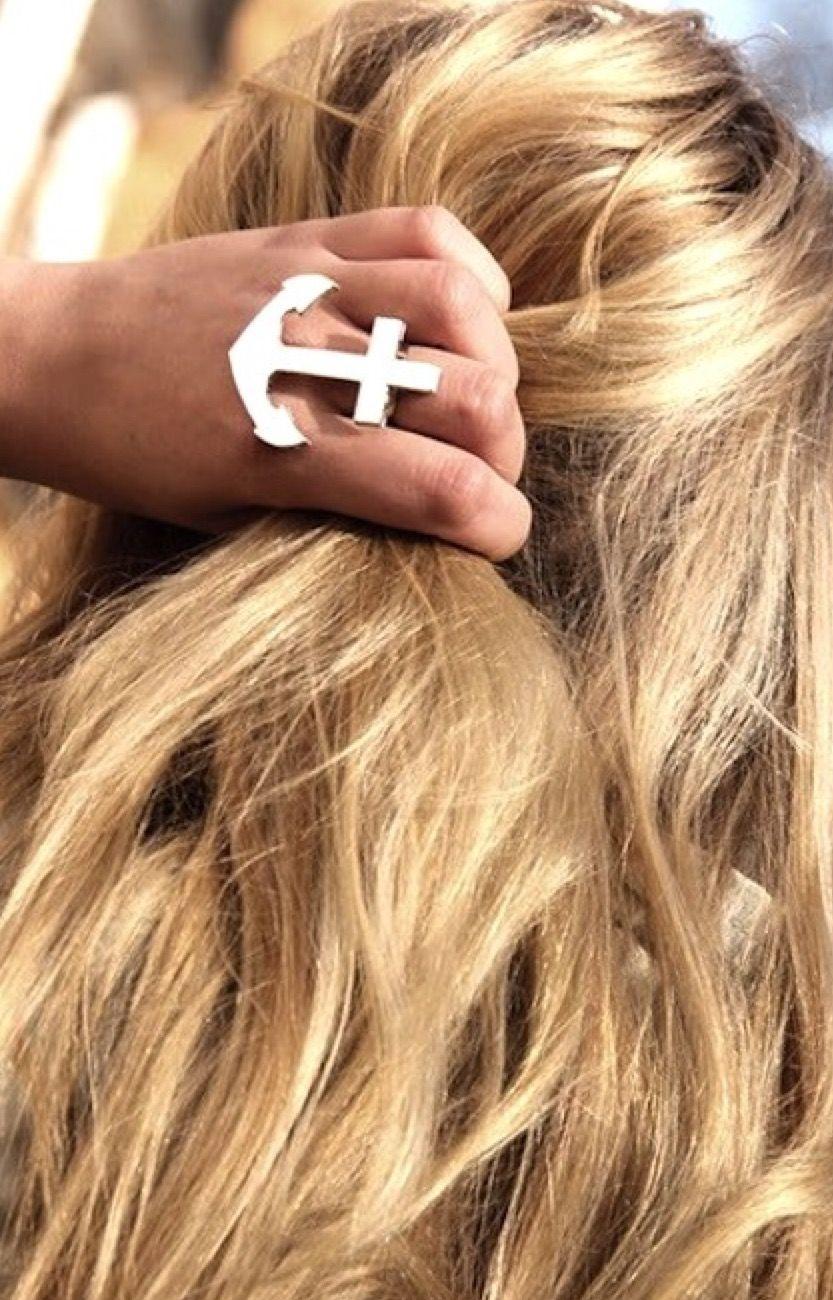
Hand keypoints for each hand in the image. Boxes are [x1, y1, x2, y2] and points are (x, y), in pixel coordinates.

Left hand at [0, 205, 530, 560]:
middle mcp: (307, 364)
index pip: (442, 489)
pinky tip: (463, 313)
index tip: (500, 535)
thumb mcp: (231, 517)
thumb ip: (333, 514)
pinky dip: (472, 273)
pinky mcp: (303, 238)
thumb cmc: (140, 456)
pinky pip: (425, 228)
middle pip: (475, 398)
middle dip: (505, 450)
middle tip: (479, 467)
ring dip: (496, 363)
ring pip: (463, 306)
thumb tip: (429, 515)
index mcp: (284, 452)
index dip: (500, 524)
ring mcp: (309, 288)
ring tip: (473, 390)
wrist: (56, 356)